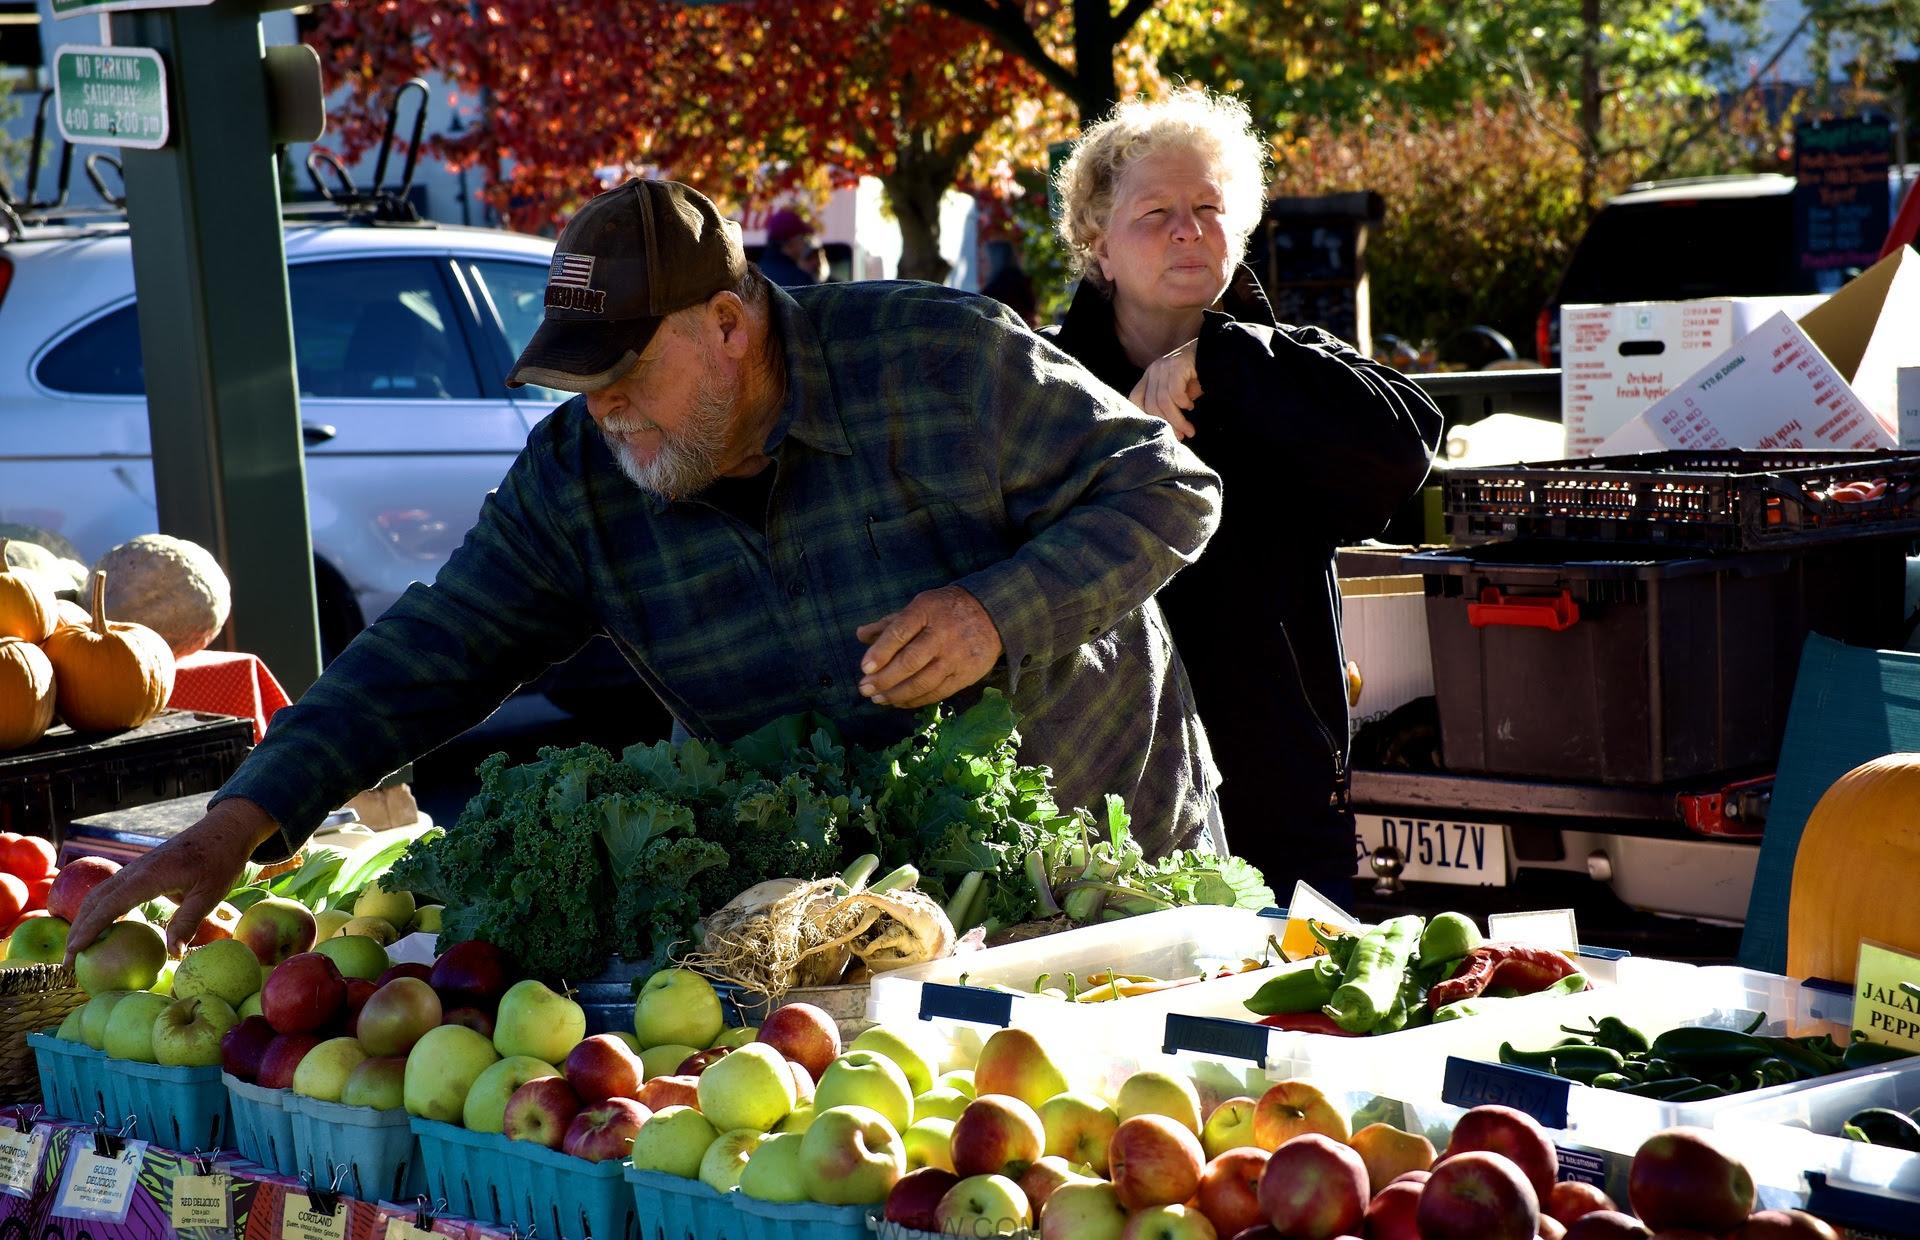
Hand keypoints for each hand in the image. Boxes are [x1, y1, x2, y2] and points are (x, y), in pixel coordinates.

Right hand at [64, 797, 280, 961]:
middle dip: (77, 930)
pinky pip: (112, 889)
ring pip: (99, 893)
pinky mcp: (141, 868)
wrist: (224, 830)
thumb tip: (174, 953)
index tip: (73, 952)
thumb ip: (188, 922)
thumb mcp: (210, 894)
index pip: (108, 906)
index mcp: (148, 876)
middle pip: (94, 900)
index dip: (88, 930)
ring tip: (78, 946)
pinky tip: (101, 926)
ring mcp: (136, 868)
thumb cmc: (221, 861)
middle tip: (68, 960)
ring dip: (84, 919)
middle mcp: (135, 870)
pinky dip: (99, 908)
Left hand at [855, 585, 1002, 708]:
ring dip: (896, 694)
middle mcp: (942, 634)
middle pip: (909, 662)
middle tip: (865, 689)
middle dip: (884, 679)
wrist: (992, 614)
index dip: (880, 652)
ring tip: (878, 699)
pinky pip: (937, 693)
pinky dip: (916, 700)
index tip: (864, 668)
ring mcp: (956, 656)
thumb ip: (889, 623)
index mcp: (926, 611)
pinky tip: (900, 702)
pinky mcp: (966, 674)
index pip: (899, 633)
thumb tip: (860, 634)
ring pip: (922, 682)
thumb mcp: (919, 607)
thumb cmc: (946, 611)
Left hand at [1127, 339, 1202, 438]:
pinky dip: (1182, 403)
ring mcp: (1164, 367)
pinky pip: (1175, 392)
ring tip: (1188, 430)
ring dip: (1177, 420)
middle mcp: (1154, 370)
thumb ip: (1170, 405)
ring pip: (1163, 402)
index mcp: (1150, 376)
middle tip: (1179, 437)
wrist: (1214, 352)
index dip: (1143, 416)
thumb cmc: (1196, 375)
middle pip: (1151, 405)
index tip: (1158, 430)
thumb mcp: (1178, 390)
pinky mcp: (1177, 365)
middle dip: (1166, 424)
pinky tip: (1190, 406)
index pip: (1135, 398)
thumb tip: (1171, 432)